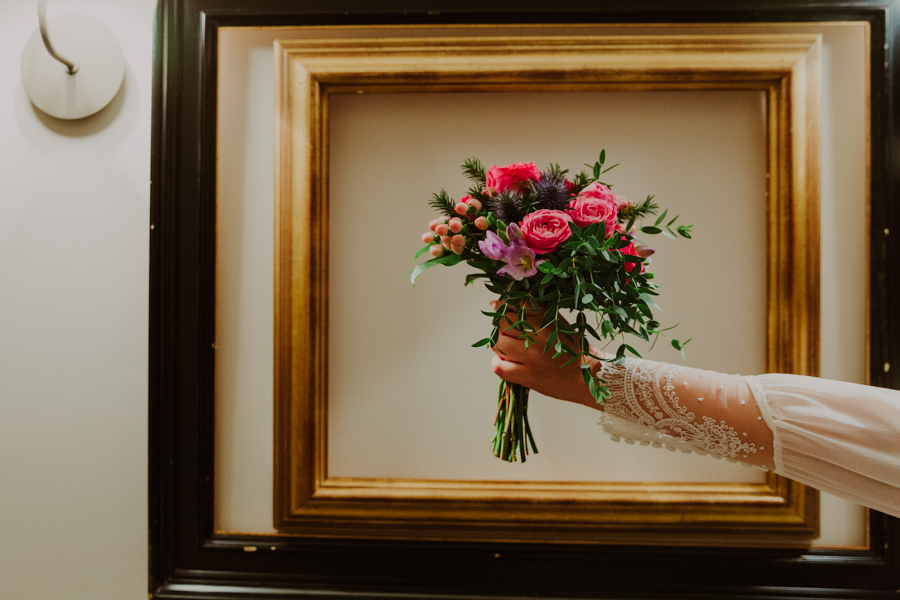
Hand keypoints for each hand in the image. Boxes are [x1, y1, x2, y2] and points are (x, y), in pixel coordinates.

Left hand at [489, 302, 604, 409]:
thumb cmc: (573, 350)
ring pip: (497, 344)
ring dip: (500, 346)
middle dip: (501, 327)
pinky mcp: (527, 376)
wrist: (588, 377)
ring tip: (511, 351)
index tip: (503, 310)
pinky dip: (499, 365)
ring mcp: (531, 356)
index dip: (503, 306)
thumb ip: (533, 312)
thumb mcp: (557, 323)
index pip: (514, 303)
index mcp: (546, 318)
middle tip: (511, 335)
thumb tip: (495, 302)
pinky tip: (510, 365)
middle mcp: (537, 335)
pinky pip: (498, 367)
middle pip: (502, 323)